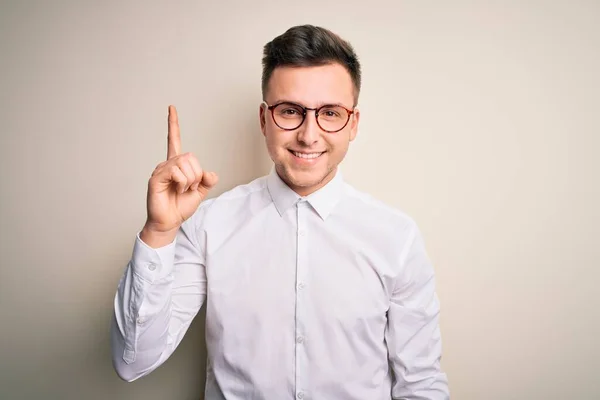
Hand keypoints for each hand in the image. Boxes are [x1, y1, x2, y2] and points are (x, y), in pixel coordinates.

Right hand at [141, 105, 217, 245]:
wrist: (169, 222)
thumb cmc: (181, 207)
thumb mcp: (200, 193)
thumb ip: (207, 180)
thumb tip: (211, 173)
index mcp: (177, 165)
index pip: (174, 140)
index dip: (173, 124)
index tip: (171, 108)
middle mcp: (167, 164)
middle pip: (190, 156)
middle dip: (196, 174)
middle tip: (190, 188)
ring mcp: (160, 170)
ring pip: (185, 163)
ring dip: (190, 180)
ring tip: (182, 190)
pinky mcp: (156, 178)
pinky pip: (175, 171)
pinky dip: (182, 183)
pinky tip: (177, 190)